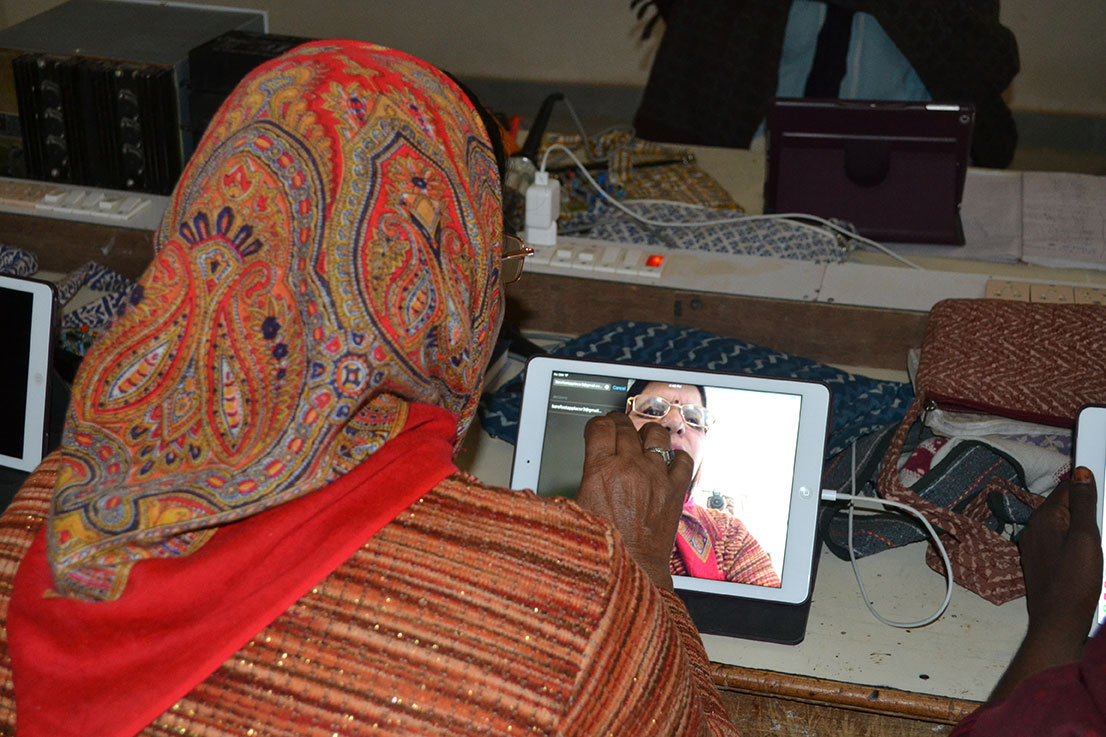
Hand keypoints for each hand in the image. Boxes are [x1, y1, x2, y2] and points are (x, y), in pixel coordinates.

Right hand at [574, 411, 693, 589]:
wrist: (630, 573)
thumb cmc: (600, 549)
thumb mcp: (573, 513)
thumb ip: (570, 489)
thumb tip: (549, 488)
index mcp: (600, 471)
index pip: (599, 427)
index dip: (596, 424)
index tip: (597, 429)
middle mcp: (630, 468)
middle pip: (625, 427)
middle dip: (618, 424)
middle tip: (616, 429)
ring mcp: (656, 477)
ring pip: (656, 435)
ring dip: (647, 434)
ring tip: (643, 440)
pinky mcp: (675, 491)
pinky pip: (682, 459)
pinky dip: (675, 457)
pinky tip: (667, 462)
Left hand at [989, 467, 1102, 701]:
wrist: (1059, 622)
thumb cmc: (1074, 580)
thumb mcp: (1086, 537)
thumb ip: (1083, 504)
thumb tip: (1082, 472)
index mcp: (1043, 518)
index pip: (1066, 489)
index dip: (1087, 487)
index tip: (1103, 494)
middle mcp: (1034, 529)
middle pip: (1065, 508)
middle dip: (1087, 512)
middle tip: (1102, 527)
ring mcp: (1036, 547)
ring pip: (1065, 527)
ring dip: (1084, 530)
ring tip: (1098, 545)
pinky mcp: (1042, 563)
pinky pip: (1062, 544)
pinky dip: (1077, 545)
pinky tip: (1090, 558)